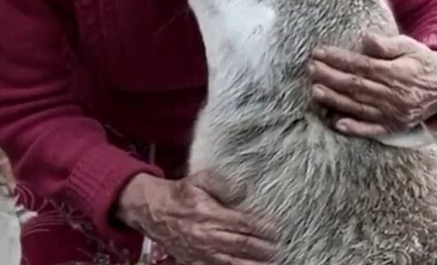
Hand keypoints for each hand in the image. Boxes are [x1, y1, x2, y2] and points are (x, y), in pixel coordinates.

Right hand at [115, 171, 278, 264]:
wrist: (153, 211)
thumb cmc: (181, 194)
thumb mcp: (200, 180)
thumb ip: (224, 183)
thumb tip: (246, 189)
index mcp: (210, 214)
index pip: (245, 223)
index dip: (265, 228)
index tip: (279, 230)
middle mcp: (207, 236)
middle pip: (244, 246)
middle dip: (267, 248)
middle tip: (283, 248)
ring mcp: (202, 253)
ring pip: (235, 263)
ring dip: (256, 264)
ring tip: (273, 262)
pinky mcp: (196, 263)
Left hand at [308, 33, 436, 137]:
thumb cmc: (422, 62)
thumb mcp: (410, 46)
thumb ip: (387, 45)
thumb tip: (365, 39)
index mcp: (398, 74)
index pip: (362, 66)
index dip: (339, 60)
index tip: (320, 52)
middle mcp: (394, 96)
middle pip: (356, 86)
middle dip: (330, 77)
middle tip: (311, 69)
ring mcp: (393, 113)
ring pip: (359, 107)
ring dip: (335, 100)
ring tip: (315, 92)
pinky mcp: (393, 126)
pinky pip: (371, 129)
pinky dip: (354, 128)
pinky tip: (336, 123)